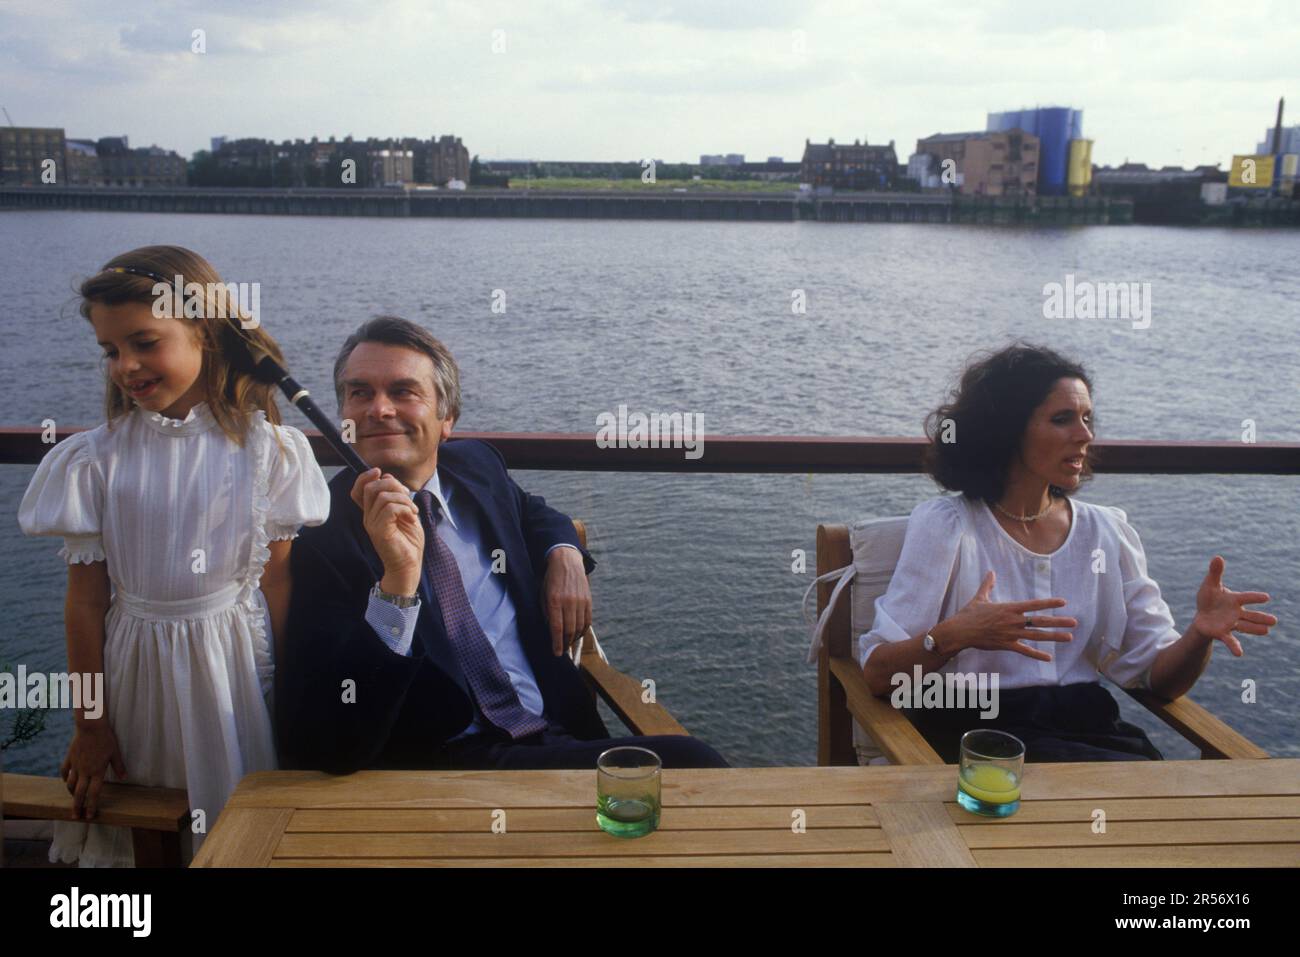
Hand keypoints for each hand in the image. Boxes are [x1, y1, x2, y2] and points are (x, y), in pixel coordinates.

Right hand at [61, 722, 125, 820]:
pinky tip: (66, 781)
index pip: (94, 793)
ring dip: (72, 793)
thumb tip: (124, 778)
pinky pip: (64, 771)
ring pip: (70, 784)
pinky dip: (65, 778)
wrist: (90, 726)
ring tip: (74, 799)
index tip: (89, 816)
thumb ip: (118, 766)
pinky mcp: (69, 758)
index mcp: (97, 771)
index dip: (92, 806)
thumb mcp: (115, 752)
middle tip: (76, 817)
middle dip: (77, 807)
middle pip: (79, 793)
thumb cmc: (106, 738)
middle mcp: (85, 771)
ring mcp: (75, 765)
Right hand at [351, 468, 422, 593]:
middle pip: (371, 488)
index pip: (358, 490)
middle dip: (393, 485)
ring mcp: (372, 524)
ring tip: (413, 511)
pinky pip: (390, 508)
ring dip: (404, 499)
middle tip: (408, 498)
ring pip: (384, 497)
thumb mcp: (404, 512)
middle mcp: (368, 517)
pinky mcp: (380, 531)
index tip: (380, 472)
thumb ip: (396, 496)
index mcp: (372, 512)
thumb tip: (388, 478)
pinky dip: (405, 509)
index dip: (365, 477)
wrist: (409, 566)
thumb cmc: (408, 541)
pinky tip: (412, 517)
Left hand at [543, 546, 591, 655]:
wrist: (566, 562)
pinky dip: (583, 630)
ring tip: (568, 643)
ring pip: (580, 627)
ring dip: (574, 639)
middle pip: (569, 630)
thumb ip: (547, 613)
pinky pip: (587, 621)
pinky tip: (577, 634)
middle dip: (565, 643)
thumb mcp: (543, 595)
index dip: (557, 643)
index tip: (556, 653)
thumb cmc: (551, 580)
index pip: (557, 628)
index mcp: (555, 601)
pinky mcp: (588, 600)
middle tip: (562, 650)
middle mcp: (569, 602)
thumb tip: (551, 631)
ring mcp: (580, 601)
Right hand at [934, 569, 1075, 661]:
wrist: (960, 631)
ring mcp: (1011, 634)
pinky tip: (1048, 658)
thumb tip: (991, 572)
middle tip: (1074, 622)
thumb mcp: (980, 598)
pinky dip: (1036, 655)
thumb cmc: (969, 614)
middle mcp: (1013, 621)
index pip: (1033, 604)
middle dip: (1058, 621)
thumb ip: (988, 585)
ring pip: (1036, 635)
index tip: (1063, 602)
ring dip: (1054, 637)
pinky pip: (1024, 651)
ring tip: (1069, 637)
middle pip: (1040, 621)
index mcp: (1009, 608)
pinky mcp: (1006, 645)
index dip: (1049, 603)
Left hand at [1190, 555, 1275, 656]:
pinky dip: (1235, 647)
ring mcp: (1231, 624)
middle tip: (1275, 621)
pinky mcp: (1222, 633)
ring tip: (1266, 631)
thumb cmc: (1209, 600)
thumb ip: (1215, 572)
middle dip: (1261, 618)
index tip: (1266, 597)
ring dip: (1254, 629)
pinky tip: (1239, 654)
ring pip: (1244, 627)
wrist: (1203, 617)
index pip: (1245, 597)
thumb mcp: (1209, 585)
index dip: (1254, 597)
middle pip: (1250, 615)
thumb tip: (1218, 557)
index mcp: (1234, 600)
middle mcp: (1235, 613)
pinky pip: (1230, 640)